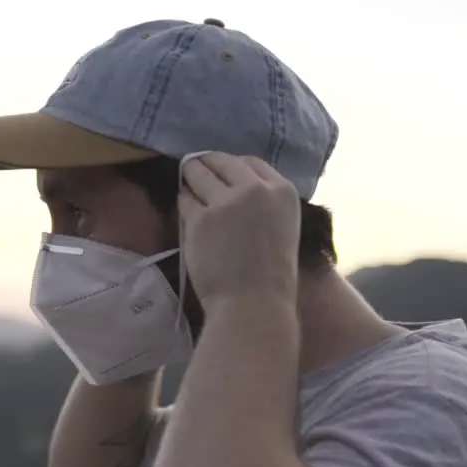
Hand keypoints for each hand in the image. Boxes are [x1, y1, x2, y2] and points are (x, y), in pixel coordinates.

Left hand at [178, 152, 301, 313]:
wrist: (254, 305)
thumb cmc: (271, 277)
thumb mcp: (282, 227)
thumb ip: (264, 202)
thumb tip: (234, 185)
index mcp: (283, 191)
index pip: (250, 162)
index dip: (232, 166)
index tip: (222, 172)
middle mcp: (255, 189)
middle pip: (222, 162)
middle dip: (206, 164)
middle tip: (194, 169)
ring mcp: (226, 202)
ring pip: (199, 174)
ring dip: (191, 178)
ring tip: (187, 184)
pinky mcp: (201, 218)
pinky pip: (185, 199)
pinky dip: (184, 202)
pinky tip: (187, 210)